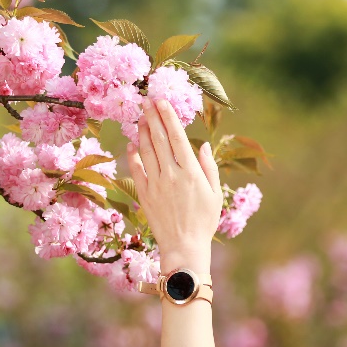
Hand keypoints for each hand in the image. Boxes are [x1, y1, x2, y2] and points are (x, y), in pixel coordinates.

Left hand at [127, 98, 222, 272]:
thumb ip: (209, 167)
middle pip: (160, 139)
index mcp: (191, 172)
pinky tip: (131, 144)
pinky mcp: (145, 194)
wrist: (184, 246)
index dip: (169, 117)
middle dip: (153, 117)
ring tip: (140, 116)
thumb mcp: (215, 193)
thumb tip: (203, 146)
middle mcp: (172, 174)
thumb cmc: (204, 221)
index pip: (178, 137)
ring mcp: (156, 184)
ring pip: (146, 151)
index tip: (162, 101)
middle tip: (147, 99)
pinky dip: (132, 155)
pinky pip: (136, 169)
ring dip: (143, 131)